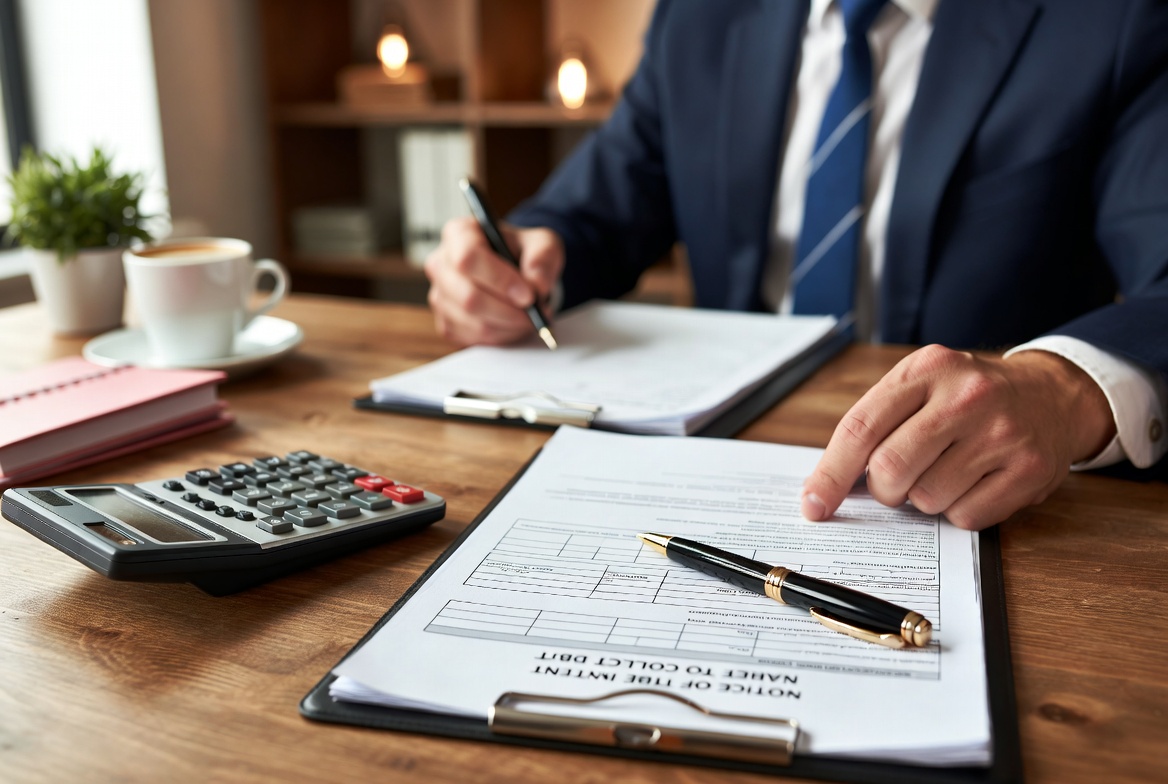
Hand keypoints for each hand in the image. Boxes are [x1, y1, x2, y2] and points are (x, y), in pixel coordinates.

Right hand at [424, 216, 563, 345]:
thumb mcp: (542, 244)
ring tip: (530, 318)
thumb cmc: (523, 253)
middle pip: (468, 296)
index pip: (468, 257)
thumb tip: (537, 285)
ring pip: (473, 321)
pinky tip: (514, 324)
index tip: (528, 295)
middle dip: (508, 310)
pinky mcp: (446, 323)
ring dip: (508, 325)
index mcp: (459, 234)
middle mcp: (441, 264)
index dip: (500, 280)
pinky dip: (500, 336)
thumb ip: (543, 258)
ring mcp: (440, 296)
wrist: (515, 272)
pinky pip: (473, 338)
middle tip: (535, 312)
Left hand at [800, 345, 1115, 529]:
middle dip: (884, 489)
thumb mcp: (921, 386)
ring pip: (927, 498)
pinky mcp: (1029, 469)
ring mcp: (1002, 432)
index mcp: (927, 369)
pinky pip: (966, 517)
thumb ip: (875, 424)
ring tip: (946, 472)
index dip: (831, 473)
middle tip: (896, 484)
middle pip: (891, 468)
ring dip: (924, 499)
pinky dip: (959, 512)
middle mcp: (966, 395)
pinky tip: (974, 484)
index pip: (861, 428)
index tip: (814, 504)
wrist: (1051, 395)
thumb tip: (826, 485)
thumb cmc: (969, 398)